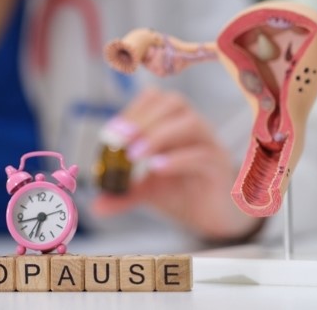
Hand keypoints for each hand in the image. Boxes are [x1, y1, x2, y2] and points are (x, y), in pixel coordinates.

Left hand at [92, 87, 259, 241]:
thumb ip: (123, 194)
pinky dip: (177, 159)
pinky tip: (157, 169)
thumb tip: (96, 206)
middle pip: (175, 103)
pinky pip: (202, 155)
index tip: (113, 130)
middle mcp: (196, 128)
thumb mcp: (147, 191)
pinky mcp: (220, 167)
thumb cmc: (182, 192)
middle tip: (120, 140)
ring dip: (159, 134)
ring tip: (135, 155)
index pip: (157, 99)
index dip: (134, 109)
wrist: (213, 218)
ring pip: (192, 123)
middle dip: (144, 118)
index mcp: (176, 124)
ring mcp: (211, 145)